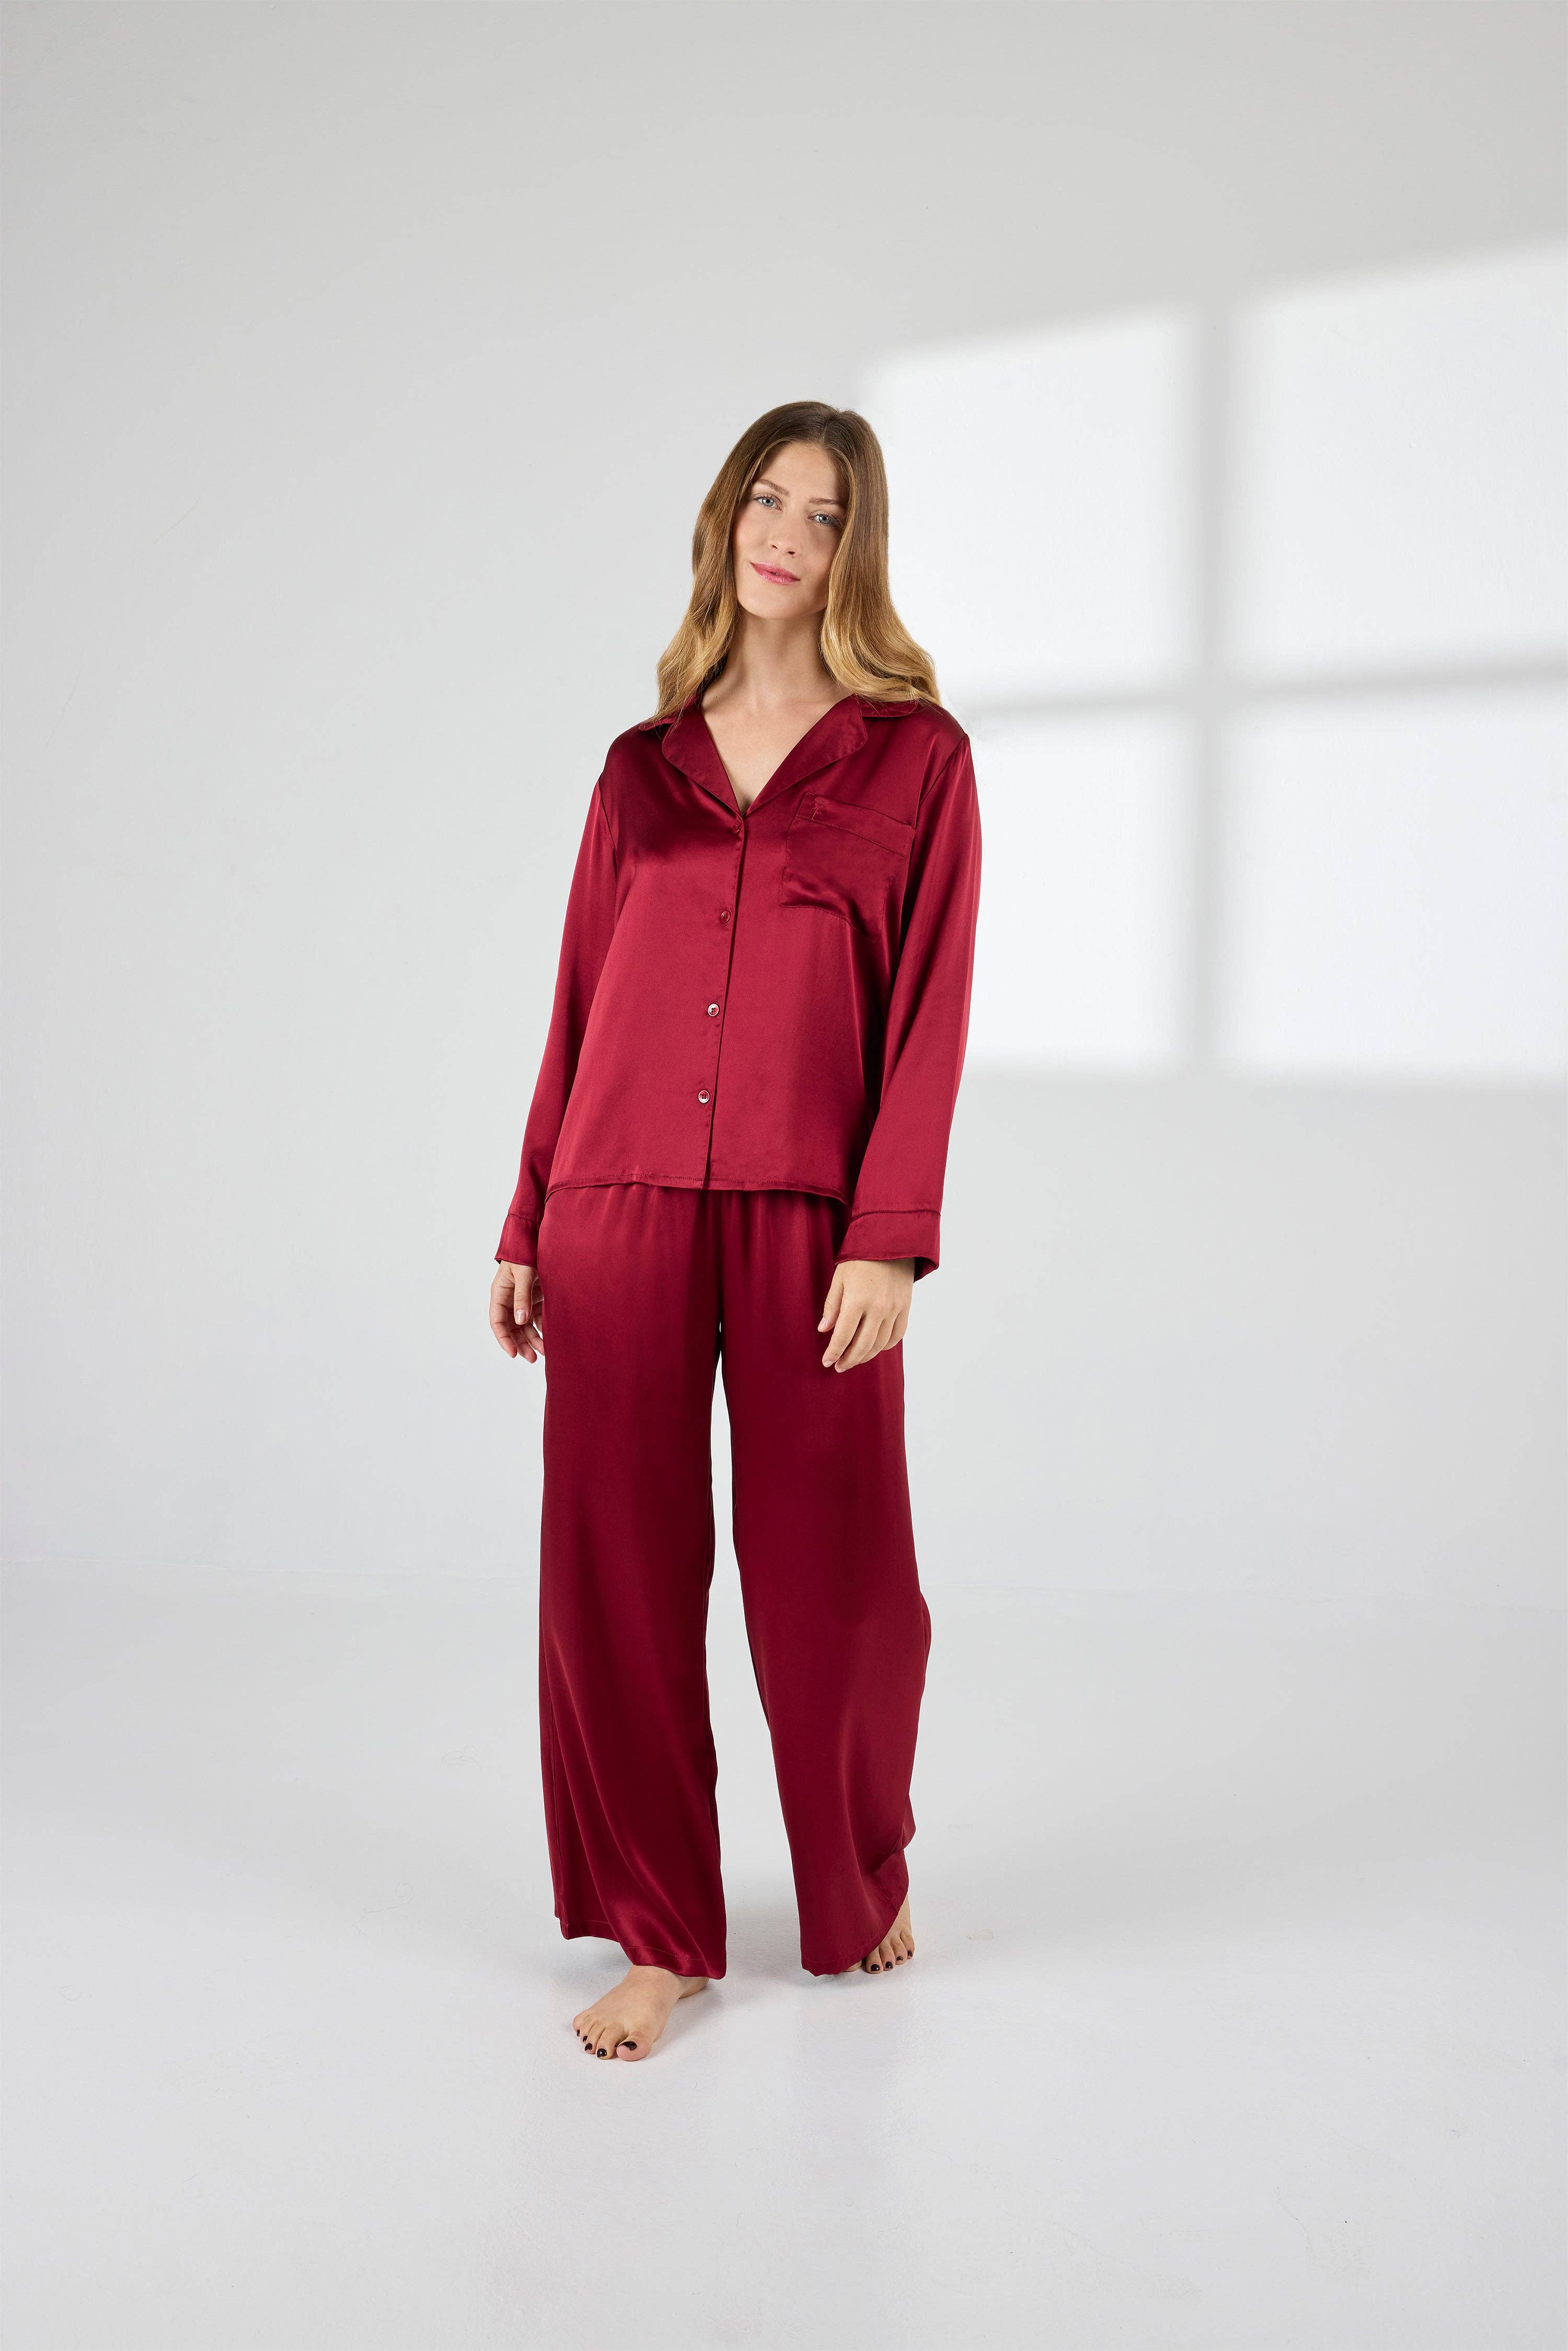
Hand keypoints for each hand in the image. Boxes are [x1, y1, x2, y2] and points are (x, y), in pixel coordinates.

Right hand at [490, 1262, 543, 1362]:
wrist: (535, 1240)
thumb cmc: (525, 1254)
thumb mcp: (523, 1274)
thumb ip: (522, 1296)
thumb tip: (521, 1320)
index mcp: (500, 1294)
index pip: (498, 1322)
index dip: (504, 1339)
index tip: (514, 1353)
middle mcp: (509, 1300)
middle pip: (512, 1328)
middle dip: (521, 1344)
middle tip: (532, 1358)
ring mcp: (522, 1300)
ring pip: (525, 1325)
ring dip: (533, 1339)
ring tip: (544, 1352)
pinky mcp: (535, 1298)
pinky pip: (536, 1318)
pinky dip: (541, 1328)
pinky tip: (549, 1337)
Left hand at [818, 1257, 914, 1371]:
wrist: (892, 1242)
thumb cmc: (861, 1258)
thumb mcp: (840, 1278)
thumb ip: (832, 1306)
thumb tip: (824, 1330)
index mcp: (857, 1300)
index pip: (843, 1335)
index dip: (834, 1352)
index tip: (826, 1362)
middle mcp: (878, 1308)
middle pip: (862, 1345)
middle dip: (849, 1360)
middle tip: (839, 1367)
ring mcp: (894, 1309)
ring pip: (880, 1344)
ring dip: (866, 1356)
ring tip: (854, 1359)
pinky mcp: (905, 1307)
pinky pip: (897, 1335)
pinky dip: (886, 1345)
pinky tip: (875, 1348)